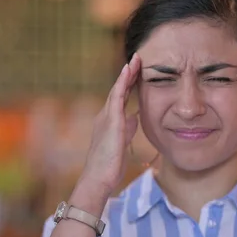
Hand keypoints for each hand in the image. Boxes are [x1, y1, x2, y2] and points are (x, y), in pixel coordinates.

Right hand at [80, 53, 140, 199]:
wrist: (99, 178)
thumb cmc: (110, 165)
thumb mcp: (123, 142)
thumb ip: (128, 128)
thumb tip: (135, 117)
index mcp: (109, 121)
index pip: (121, 97)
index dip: (129, 83)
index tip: (138, 70)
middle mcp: (105, 115)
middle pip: (119, 90)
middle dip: (129, 74)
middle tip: (138, 58)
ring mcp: (106, 117)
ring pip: (117, 90)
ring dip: (127, 74)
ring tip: (136, 59)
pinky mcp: (111, 121)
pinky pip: (117, 97)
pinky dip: (122, 82)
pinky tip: (128, 71)